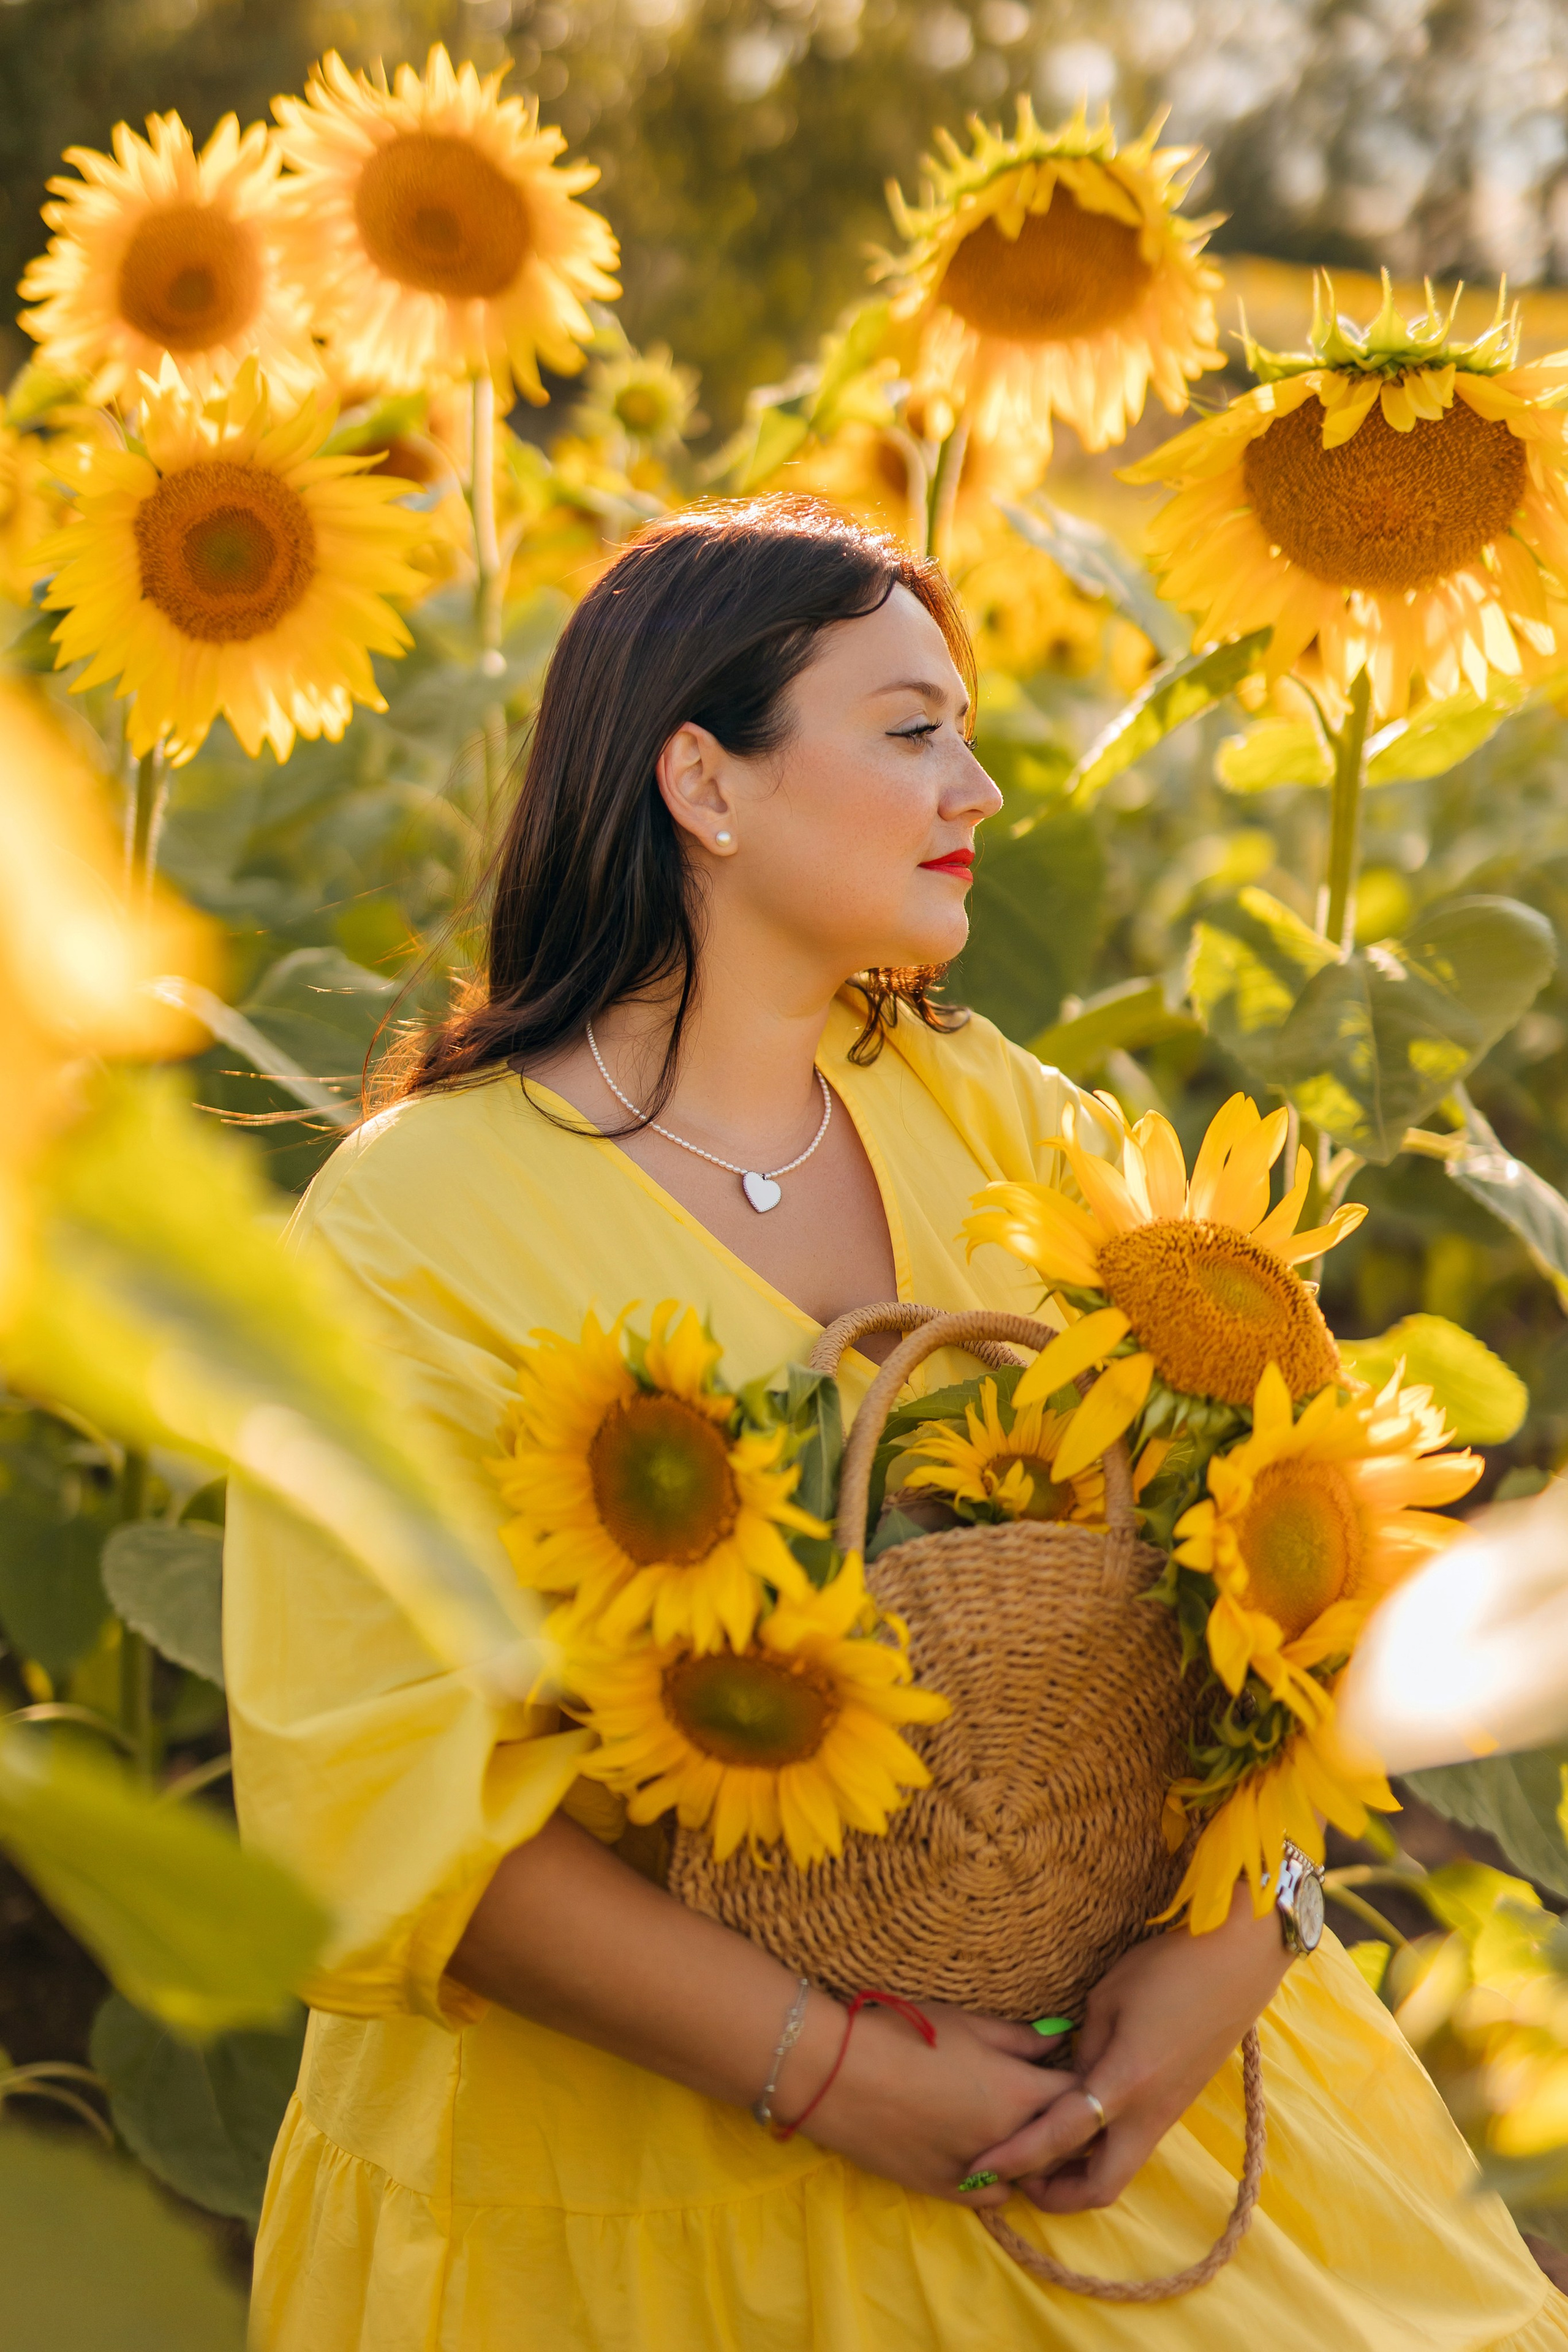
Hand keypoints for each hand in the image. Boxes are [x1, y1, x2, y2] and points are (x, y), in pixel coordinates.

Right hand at [780, 1997, 1077, 2207]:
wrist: (839, 2074)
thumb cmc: (905, 2035)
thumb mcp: (968, 2023)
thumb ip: (1021, 2038)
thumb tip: (1058, 2041)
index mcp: (1020, 2091)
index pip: (1081, 2096)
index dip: (1084, 2082)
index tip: (1074, 2070)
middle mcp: (1011, 2140)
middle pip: (1066, 2143)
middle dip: (1068, 2123)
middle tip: (1053, 2100)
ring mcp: (981, 2173)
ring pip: (1033, 2175)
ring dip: (1037, 2155)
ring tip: (1024, 2128)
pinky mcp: (949, 2193)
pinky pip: (996, 2197)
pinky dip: (1002, 2179)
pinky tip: (990, 2154)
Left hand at [968, 1880, 1290, 2214]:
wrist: (1238, 1960)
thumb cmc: (1170, 1967)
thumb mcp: (1109, 1997)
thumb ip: (1084, 2048)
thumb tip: (1072, 2078)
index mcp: (1125, 2082)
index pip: (1060, 2134)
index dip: (1016, 2156)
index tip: (980, 2169)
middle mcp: (1149, 2112)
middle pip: (1100, 2186)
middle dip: (1056, 2194)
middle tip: (1019, 2175)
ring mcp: (1169, 2113)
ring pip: (1120, 2169)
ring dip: (1079, 2172)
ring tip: (1041, 2151)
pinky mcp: (1179, 2104)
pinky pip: (1134, 2144)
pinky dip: (1102, 2148)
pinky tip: (1078, 2122)